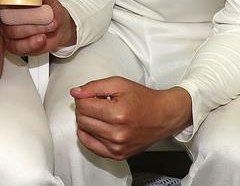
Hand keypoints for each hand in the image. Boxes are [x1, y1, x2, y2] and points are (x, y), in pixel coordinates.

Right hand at [0, 0, 74, 55]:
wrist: (61, 29)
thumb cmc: (52, 12)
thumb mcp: (51, 1)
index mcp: (12, 0)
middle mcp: (6, 15)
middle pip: (5, 15)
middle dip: (26, 15)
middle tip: (45, 14)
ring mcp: (8, 31)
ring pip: (12, 31)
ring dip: (33, 29)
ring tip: (50, 26)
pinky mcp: (14, 45)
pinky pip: (18, 46)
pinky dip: (31, 43)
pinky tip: (42, 38)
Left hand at [71, 78, 190, 159]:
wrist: (163, 116)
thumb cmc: (144, 99)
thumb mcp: (119, 84)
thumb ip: (94, 87)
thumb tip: (75, 92)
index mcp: (118, 113)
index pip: (83, 105)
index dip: (83, 97)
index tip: (90, 95)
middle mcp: (117, 133)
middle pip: (82, 119)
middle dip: (84, 108)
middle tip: (94, 102)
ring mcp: (117, 147)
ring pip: (84, 132)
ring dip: (88, 121)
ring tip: (101, 114)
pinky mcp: (118, 155)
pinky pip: (91, 147)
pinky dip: (89, 135)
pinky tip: (96, 126)